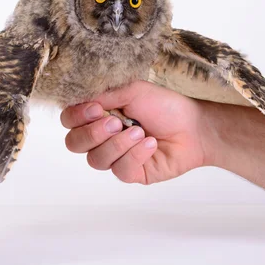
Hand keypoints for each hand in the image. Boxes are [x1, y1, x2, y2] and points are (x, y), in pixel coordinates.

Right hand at [60, 81, 221, 183]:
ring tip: (139, 132)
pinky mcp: (132, 173)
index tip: (96, 109)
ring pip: (96, 160)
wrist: (194, 127)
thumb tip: (83, 102)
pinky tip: (150, 144)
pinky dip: (135, 155)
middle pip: (75, 144)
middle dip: (92, 134)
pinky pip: (120, 170)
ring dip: (117, 144)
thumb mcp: (133, 91)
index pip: (69, 121)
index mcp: (98, 115)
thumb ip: (105, 96)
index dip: (76, 117)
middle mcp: (102, 138)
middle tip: (115, 122)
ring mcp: (115, 157)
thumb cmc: (165, 106)